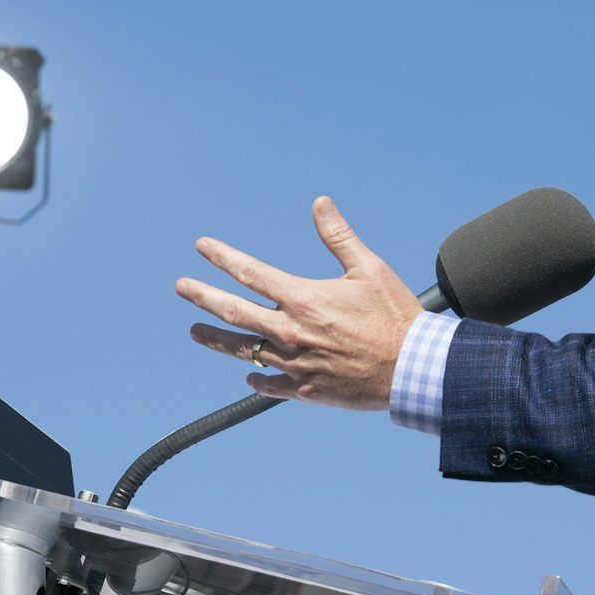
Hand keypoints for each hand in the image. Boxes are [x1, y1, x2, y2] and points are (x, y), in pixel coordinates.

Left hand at [176, 196, 423, 410]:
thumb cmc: (394, 317)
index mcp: (302, 298)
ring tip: (196, 332)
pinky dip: (257, 379)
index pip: (249, 273)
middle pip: (232, 312)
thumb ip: (338, 237)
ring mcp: (294, 364)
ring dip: (216, 339)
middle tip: (181, 288)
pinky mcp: (304, 391)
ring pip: (242, 351)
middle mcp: (290, 331)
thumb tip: (320, 203)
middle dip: (202, 297)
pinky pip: (269, 386)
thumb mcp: (369, 269)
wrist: (412, 370)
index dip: (222, 257)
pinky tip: (249, 375)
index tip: (202, 247)